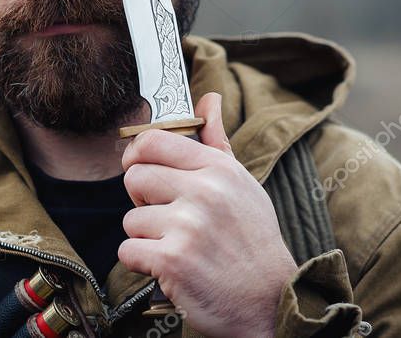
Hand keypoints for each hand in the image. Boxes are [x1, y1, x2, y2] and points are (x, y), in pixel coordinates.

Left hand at [118, 92, 297, 337]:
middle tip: (168, 219)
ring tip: (179, 246)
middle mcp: (203, 191)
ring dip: (146, 237)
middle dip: (143, 201)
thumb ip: (217, 142)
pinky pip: (128, 250)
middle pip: (134, 177)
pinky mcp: (173, 259)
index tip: (141, 169)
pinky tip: (171, 267)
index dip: (137, 155)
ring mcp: (187, 225)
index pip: (153, 140)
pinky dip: (143, 263)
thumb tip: (208, 98)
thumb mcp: (242, 184)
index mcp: (218, 168)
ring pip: (130, 219)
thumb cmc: (253, 240)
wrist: (273, 301)